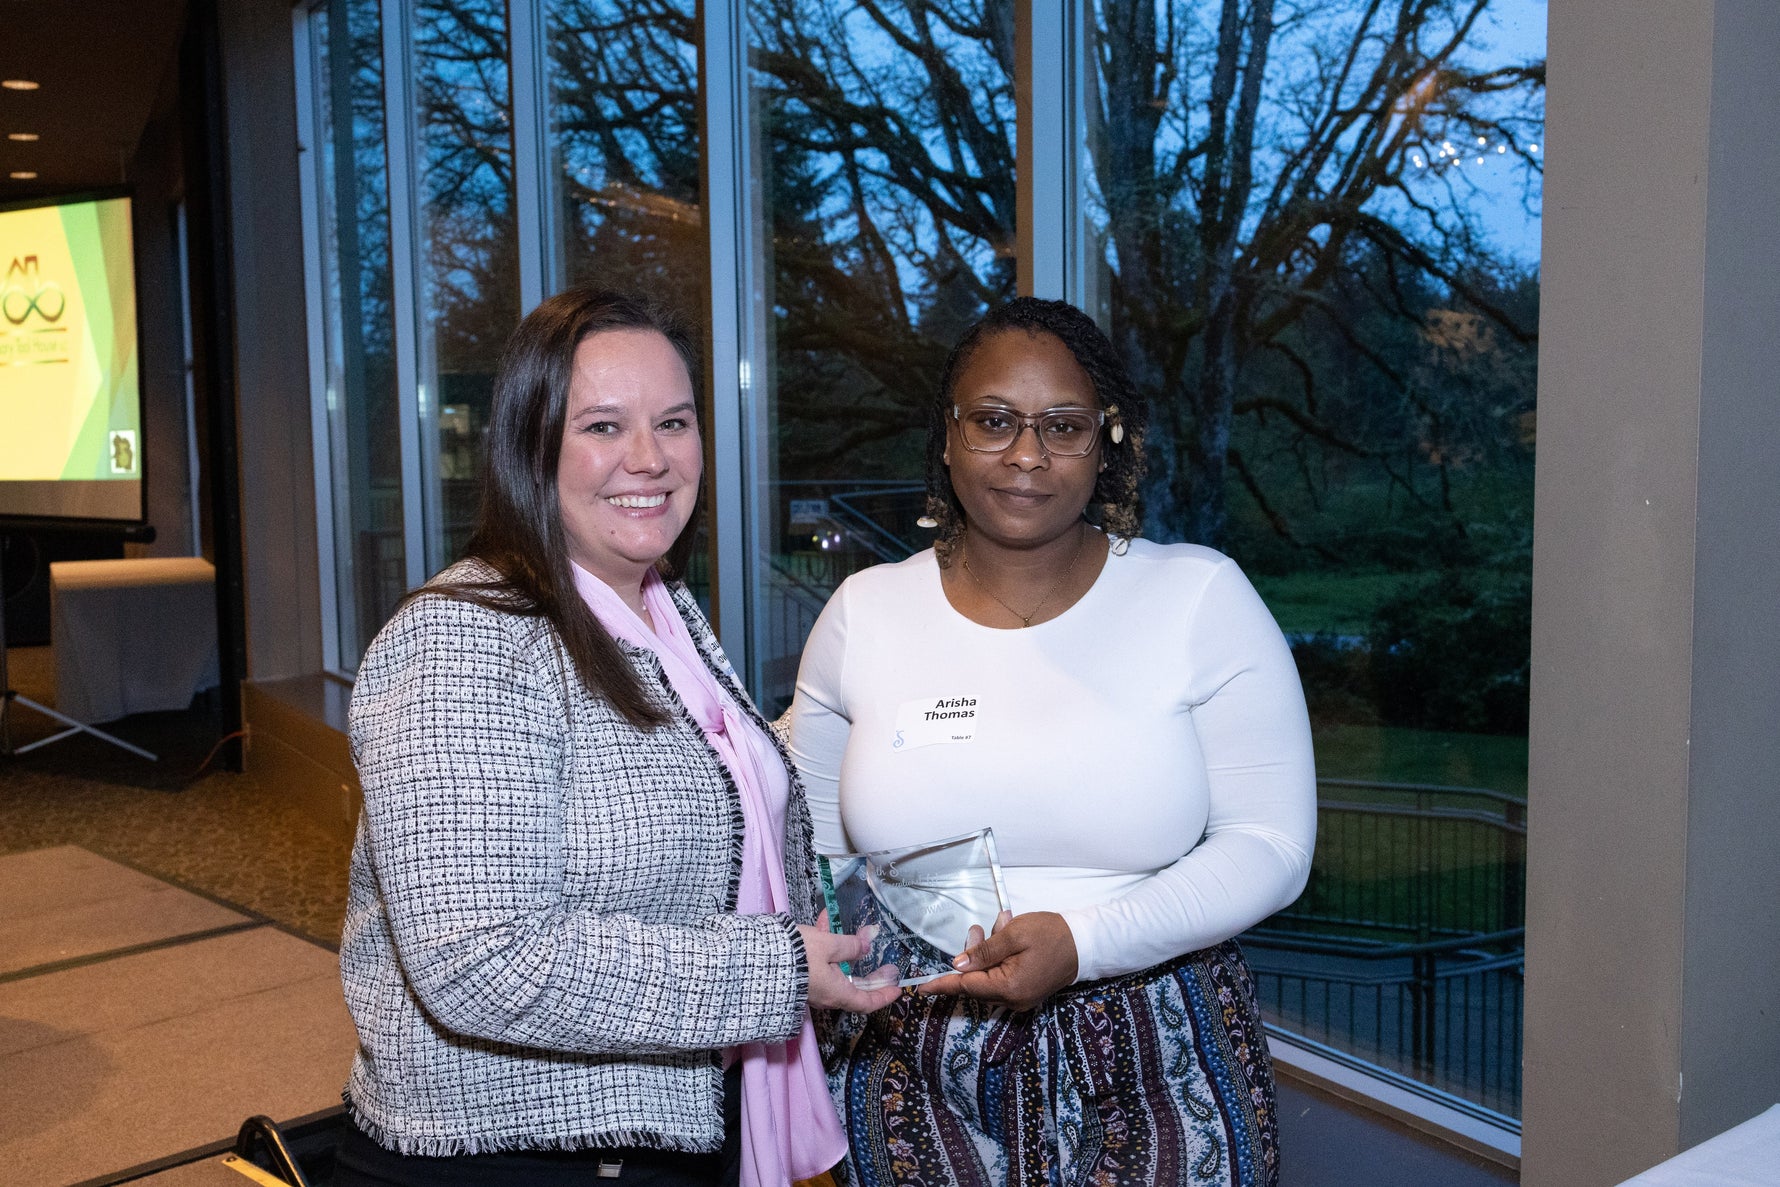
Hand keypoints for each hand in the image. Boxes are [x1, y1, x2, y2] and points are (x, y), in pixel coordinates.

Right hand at [798, 915, 902, 1013]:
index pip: (867, 1003)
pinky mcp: (799, 976)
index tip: (897, 988)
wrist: (757, 961)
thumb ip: (851, 945)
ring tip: (846, 928)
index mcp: (838, 993)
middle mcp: (826, 995)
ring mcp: (812, 987)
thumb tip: (869, 943)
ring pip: (836, 970)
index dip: (884, 996)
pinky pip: (819, 963)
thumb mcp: (828, 945)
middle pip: (854, 988)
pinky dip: (825, 945)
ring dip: (844, 950)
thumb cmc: (798, 956)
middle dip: (869, 974)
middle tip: (884, 962)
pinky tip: (822, 921)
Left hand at [917, 910, 1077, 1011]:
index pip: (966, 986)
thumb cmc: (1051, 935)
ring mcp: (1020, 999)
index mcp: (1009, 987)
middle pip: (976, 983)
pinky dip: (997, 961)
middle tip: (979, 930)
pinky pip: (1001, 979)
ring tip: (999, 927)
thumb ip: (985, 952)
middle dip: (971, 958)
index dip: (942, 984)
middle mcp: (1013, 1000)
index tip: (920, 988)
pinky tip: (1005, 938)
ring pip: (987, 980)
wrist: (1087, 943)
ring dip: (986, 956)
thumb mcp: (1015, 935)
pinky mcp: (1026, 992)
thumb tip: (957, 965)